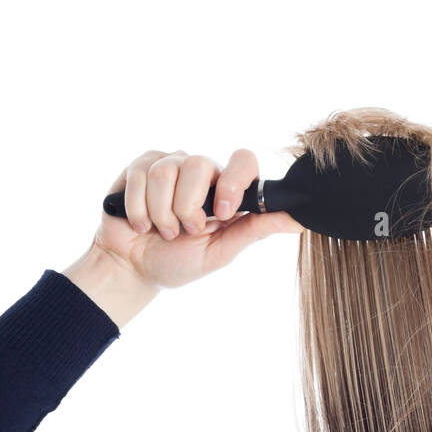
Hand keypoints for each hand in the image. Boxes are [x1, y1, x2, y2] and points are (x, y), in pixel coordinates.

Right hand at [88, 148, 303, 290]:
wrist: (133, 270)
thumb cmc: (178, 263)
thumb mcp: (220, 253)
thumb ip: (255, 230)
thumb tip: (298, 220)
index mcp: (225, 190)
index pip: (243, 161)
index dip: (233, 181)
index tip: (222, 212)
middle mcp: (200, 172)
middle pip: (199, 164)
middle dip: (186, 207)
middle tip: (184, 232)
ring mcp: (169, 165)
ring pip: (166, 172)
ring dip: (161, 214)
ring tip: (161, 231)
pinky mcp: (139, 166)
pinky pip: (140, 176)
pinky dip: (138, 209)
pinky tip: (140, 224)